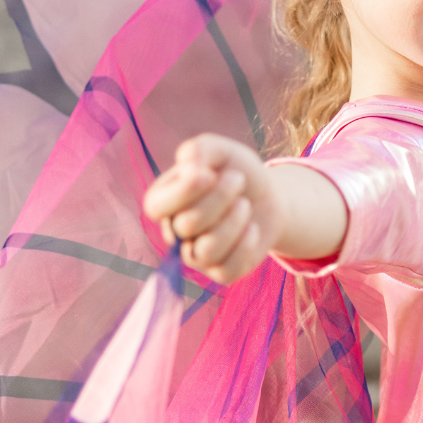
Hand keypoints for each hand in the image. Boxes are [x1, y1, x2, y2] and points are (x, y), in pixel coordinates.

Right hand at [143, 135, 273, 282]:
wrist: (266, 196)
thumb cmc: (235, 171)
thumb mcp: (219, 151)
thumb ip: (199, 150)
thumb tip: (188, 167)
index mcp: (163, 201)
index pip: (156, 207)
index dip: (184, 191)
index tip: (210, 173)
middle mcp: (174, 232)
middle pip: (187, 225)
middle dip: (220, 198)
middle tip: (238, 179)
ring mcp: (196, 255)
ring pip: (207, 251)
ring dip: (234, 223)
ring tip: (245, 204)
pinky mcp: (220, 272)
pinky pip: (227, 270)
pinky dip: (246, 246)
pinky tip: (253, 229)